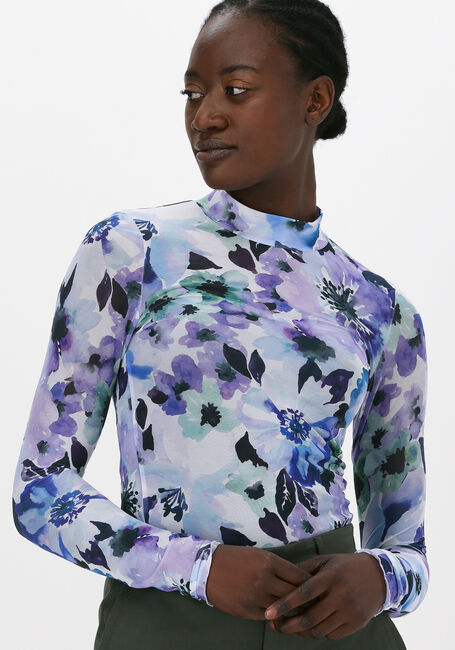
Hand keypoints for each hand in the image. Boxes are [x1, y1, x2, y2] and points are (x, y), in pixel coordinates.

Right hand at [206, 544, 315, 619]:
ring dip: (291, 610)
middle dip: (305, 600)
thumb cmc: (236, 558)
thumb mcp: (259, 555)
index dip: (310, 584)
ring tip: (297, 610)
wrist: (208, 568)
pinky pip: (268, 616)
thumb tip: (298, 580)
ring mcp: (256, 597)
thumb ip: (278, 567)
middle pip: (295, 595)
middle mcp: (265, 580)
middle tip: (313, 603)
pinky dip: (274, 615)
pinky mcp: (248, 610)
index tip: (316, 588)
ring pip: (283, 609)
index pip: (300, 577)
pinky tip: (277, 613)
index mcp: (270, 562)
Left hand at [264, 552, 386, 639]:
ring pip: (319, 630)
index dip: (285, 605)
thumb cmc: (344, 567)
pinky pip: (331, 635)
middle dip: (288, 625)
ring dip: (301, 631)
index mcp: (331, 577)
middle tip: (274, 625)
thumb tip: (279, 577)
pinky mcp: (357, 624)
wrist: (378, 577)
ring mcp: (350, 611)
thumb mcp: (325, 561)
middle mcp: (341, 595)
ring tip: (289, 626)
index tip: (268, 613)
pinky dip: (318, 632)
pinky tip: (311, 626)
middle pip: (309, 618)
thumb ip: (303, 569)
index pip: (304, 594)